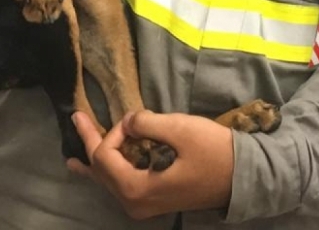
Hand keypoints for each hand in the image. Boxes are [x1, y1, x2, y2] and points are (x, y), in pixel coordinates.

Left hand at [67, 110, 234, 219]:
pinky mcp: (153, 199)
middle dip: (90, 142)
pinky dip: (108, 171)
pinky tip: (97, 170)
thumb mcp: (181, 129)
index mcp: (136, 188)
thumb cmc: (213, 152)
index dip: (113, 131)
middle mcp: (133, 202)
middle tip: (77, 117)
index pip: (106, 156)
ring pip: (109, 179)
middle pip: (101, 170)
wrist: (240, 177)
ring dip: (96, 158)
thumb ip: (148, 123)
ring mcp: (142, 205)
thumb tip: (127, 121)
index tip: (134, 117)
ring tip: (75, 152)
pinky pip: (120, 184)